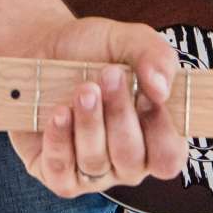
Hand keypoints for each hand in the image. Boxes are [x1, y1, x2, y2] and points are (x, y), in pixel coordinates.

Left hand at [6, 17, 186, 197]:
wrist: (43, 46)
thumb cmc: (94, 50)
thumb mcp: (130, 40)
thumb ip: (156, 56)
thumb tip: (162, 88)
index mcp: (152, 135)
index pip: (170, 156)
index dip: (163, 131)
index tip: (150, 93)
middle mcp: (125, 160)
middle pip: (132, 159)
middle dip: (121, 116)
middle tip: (109, 75)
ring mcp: (91, 171)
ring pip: (95, 163)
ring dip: (89, 123)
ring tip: (83, 89)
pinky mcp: (56, 173)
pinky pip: (61, 173)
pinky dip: (60, 141)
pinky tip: (58, 113)